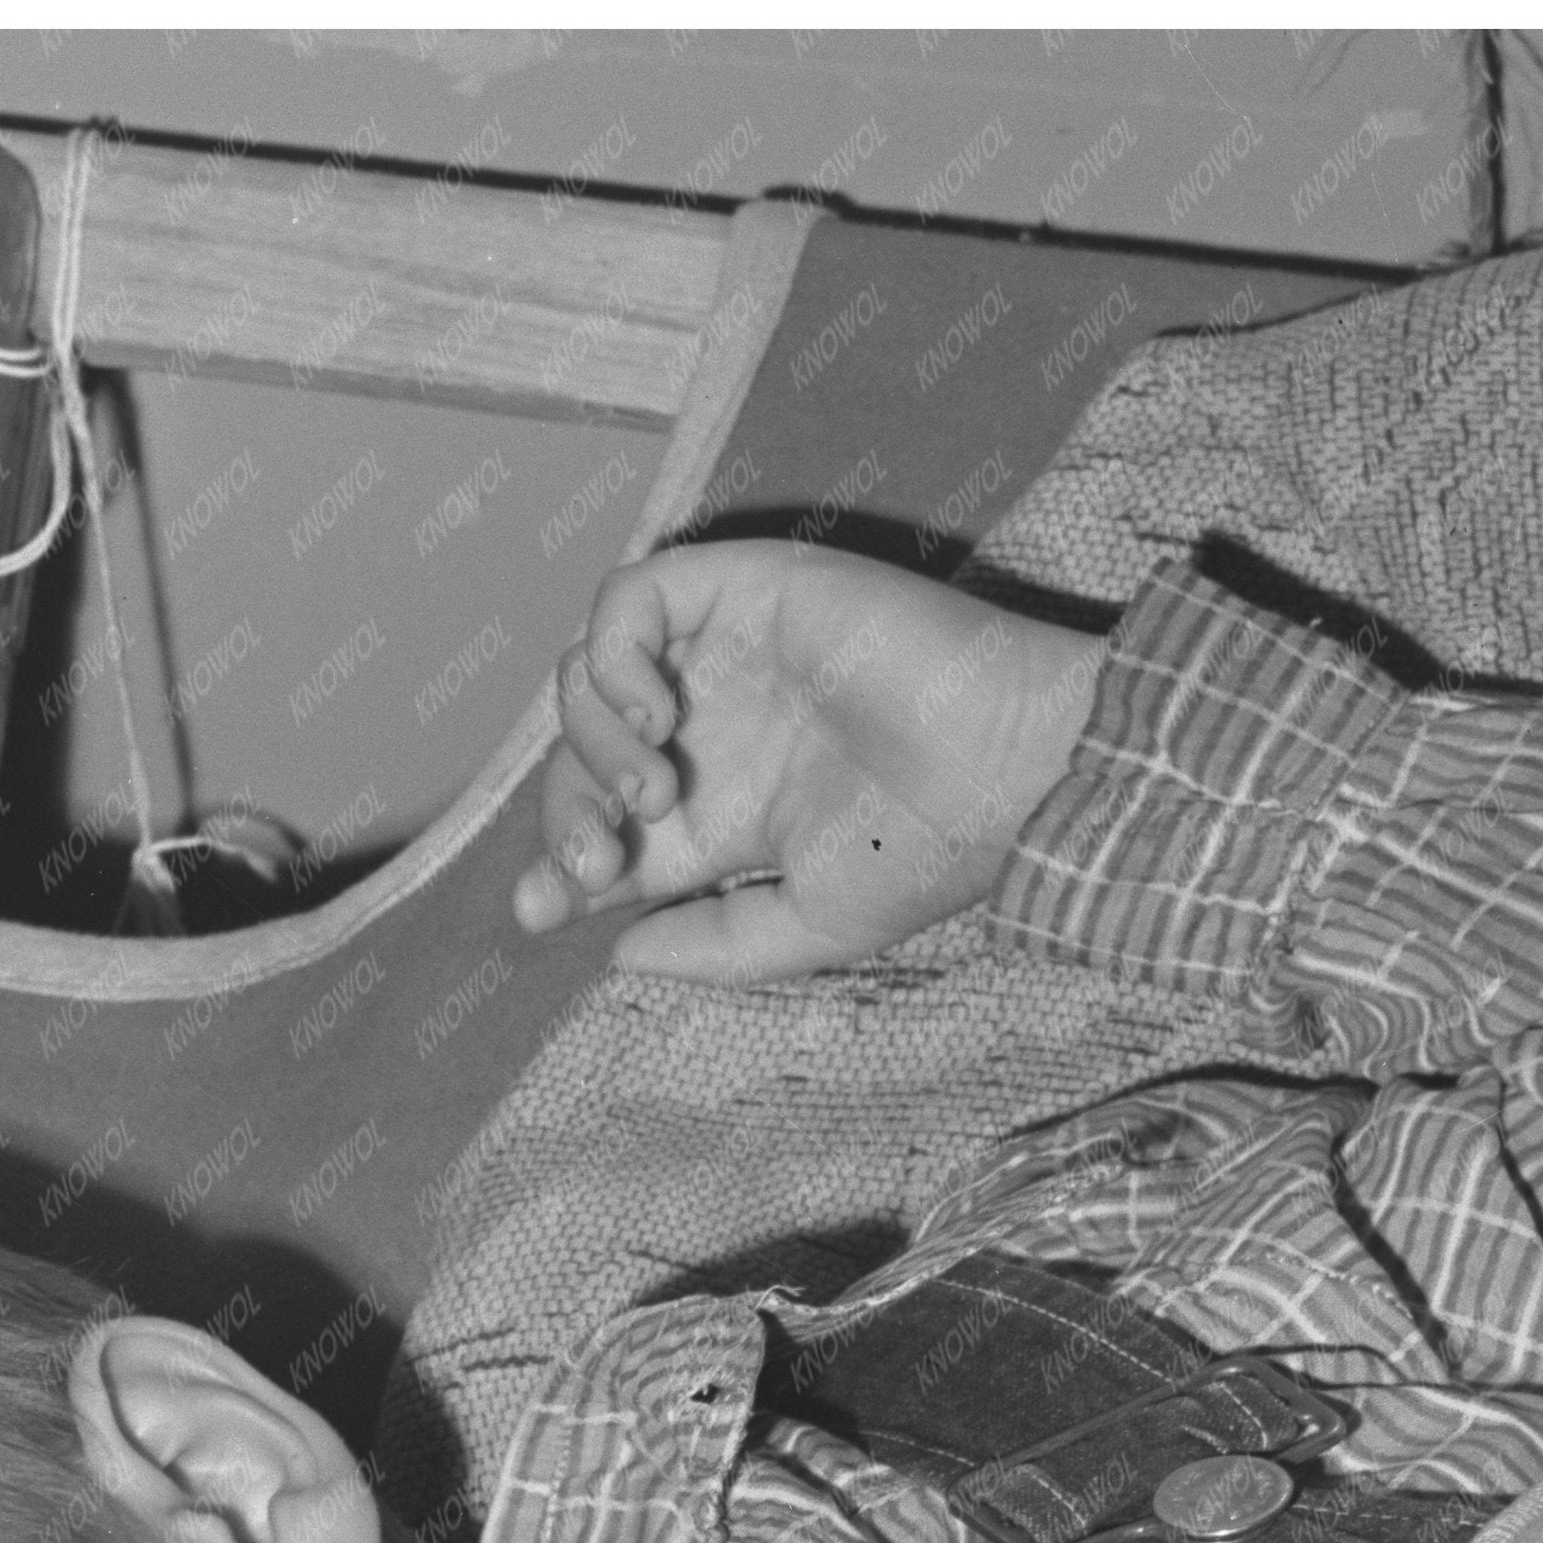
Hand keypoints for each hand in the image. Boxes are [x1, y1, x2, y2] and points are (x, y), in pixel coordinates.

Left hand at [510, 541, 1106, 983]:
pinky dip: (615, 657)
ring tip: (654, 794)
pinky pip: (630, 600)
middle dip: (563, 814)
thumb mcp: (810, 929)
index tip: (539, 908)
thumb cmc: (928, 852)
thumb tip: (615, 952)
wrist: (1002, 769)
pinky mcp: (741, 590)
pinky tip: (656, 716)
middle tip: (598, 862)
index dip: (555, 865)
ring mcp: (721, 658)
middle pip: (578, 757)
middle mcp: (711, 731)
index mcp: (723, 814)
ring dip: (590, 744)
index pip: (603, 829)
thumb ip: (713, 945)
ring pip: (587, 675)